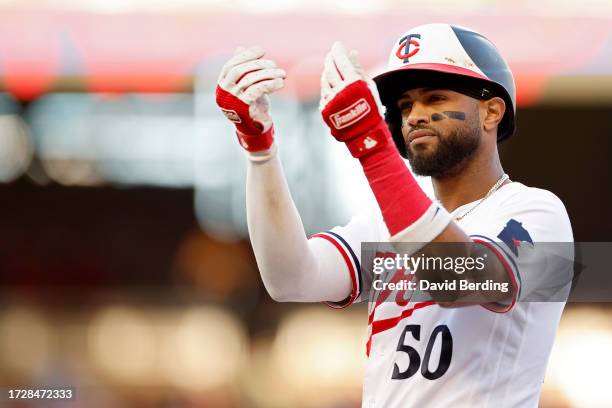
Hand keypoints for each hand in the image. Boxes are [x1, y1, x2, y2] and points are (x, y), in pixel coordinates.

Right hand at [216, 46, 285, 151]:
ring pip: (250, 80)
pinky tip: (280, 83)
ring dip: (268, 74)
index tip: (261, 51)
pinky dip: (270, 84)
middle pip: (239, 71)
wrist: (255, 130)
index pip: (231, 65)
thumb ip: (244, 69)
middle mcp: (223, 92)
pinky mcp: (242, 108)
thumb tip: (240, 48)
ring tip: (282, 73)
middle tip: (274, 64)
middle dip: (258, 64)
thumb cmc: (251, 105)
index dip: (246, 55)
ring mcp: (232, 100)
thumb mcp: (247, 86)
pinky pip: (256, 91)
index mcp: (222, 84)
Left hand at [320, 42, 387, 157]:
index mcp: (353, 83)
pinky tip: (329, 84)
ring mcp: (330, 100)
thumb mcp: (369, 87)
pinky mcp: (324, 109)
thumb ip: (359, 69)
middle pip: (330, 70)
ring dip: (326, 72)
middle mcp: (339, 90)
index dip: (339, 51)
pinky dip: (326, 87)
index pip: (342, 61)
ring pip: (324, 81)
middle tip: (331, 54)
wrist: (364, 133)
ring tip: (330, 68)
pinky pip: (323, 94)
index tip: (338, 44)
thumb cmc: (371, 108)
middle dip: (330, 60)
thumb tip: (352, 53)